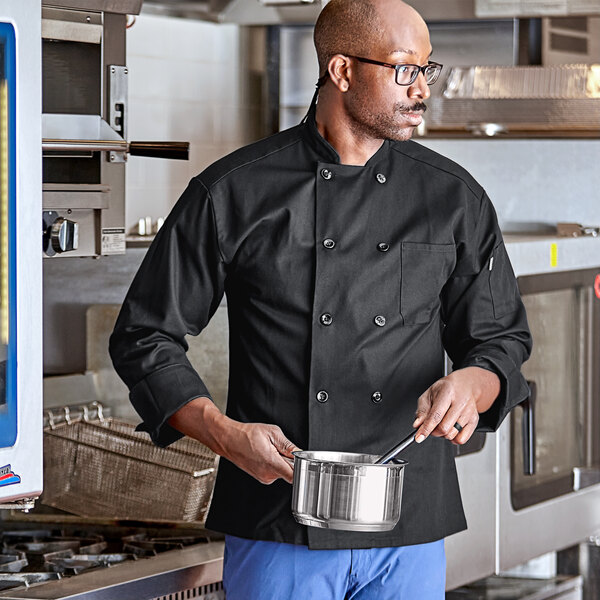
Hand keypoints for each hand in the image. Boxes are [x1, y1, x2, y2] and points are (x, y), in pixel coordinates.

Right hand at [168, 397, 300, 484]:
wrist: (228, 439)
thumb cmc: (246, 434)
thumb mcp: (272, 433)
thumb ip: (288, 445)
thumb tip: (300, 453)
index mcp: (272, 463)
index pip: (295, 476)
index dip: (302, 469)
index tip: (303, 461)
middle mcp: (267, 475)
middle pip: (290, 472)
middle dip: (290, 461)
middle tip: (282, 448)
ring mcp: (263, 477)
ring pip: (282, 471)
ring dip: (281, 461)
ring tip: (270, 449)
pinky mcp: (260, 476)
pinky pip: (274, 471)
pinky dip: (274, 463)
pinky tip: (266, 453)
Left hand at [412, 367, 499, 444]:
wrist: (464, 385)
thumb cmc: (444, 390)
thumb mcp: (428, 395)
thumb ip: (422, 411)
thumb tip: (417, 425)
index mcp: (447, 393)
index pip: (436, 416)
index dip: (426, 428)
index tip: (419, 437)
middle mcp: (461, 402)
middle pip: (444, 428)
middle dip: (433, 431)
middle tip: (431, 425)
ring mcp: (469, 412)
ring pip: (452, 435)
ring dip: (442, 434)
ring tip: (442, 423)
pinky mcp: (474, 421)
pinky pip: (461, 439)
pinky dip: (453, 439)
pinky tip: (451, 429)